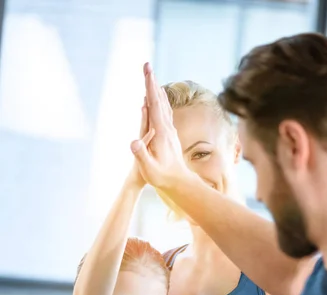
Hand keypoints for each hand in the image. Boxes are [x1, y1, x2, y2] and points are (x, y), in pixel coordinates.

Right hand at [130, 63, 191, 189]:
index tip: (147, 71)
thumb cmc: (163, 177)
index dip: (150, 86)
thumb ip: (141, 155)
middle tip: (147, 66)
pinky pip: (165, 114)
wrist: (180, 183)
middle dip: (152, 82)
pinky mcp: (170, 136)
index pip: (154, 104)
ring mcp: (170, 132)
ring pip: (163, 106)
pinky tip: (159, 100)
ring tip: (152, 78)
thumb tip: (133, 142)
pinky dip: (160, 103)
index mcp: (161, 132)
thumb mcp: (149, 168)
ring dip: (156, 90)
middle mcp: (167, 128)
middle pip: (159, 100)